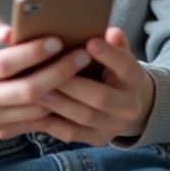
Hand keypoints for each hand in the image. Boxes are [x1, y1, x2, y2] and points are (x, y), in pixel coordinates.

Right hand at [0, 16, 92, 136]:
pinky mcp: (0, 130)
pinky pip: (35, 122)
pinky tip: (72, 91)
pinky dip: (56, 108)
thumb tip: (10, 30)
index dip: (33, 53)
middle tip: (81, 56)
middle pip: (26, 90)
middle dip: (58, 72)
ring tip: (82, 72)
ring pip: (35, 109)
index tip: (57, 40)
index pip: (5, 63)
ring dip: (63, 92)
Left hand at [34, 26, 154, 145]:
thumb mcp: (116, 52)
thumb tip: (111, 31)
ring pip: (84, 116)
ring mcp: (113, 126)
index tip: (91, 42)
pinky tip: (34, 108)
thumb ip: (113, 42)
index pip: (126, 67)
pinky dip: (51, 120)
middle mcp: (129, 107)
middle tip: (48, 69)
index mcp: (135, 80)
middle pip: (101, 96)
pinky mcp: (96, 139)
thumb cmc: (109, 68)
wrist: (120, 102)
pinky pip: (71, 133)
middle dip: (73, 83)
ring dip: (58, 102)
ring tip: (36, 88)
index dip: (110, 56)